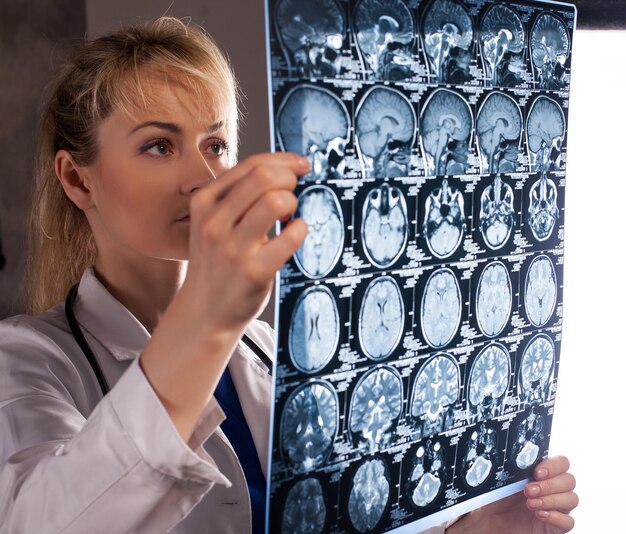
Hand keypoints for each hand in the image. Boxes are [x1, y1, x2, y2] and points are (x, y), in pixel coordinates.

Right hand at [141, 152, 308, 440]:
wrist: (205, 311)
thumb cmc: (217, 261)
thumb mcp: (214, 221)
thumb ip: (239, 194)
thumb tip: (286, 167)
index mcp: (204, 202)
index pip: (251, 165)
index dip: (284, 160)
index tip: (301, 165)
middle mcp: (214, 222)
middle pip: (264, 177)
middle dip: (289, 179)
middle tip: (293, 194)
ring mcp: (232, 248)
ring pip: (276, 201)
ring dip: (293, 203)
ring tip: (289, 216)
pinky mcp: (253, 271)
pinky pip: (290, 237)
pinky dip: (300, 229)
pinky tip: (294, 234)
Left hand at [448, 456, 577, 533]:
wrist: (489, 524)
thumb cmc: (494, 501)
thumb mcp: (499, 481)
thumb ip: (511, 469)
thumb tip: (514, 459)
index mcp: (540, 474)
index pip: (561, 462)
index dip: (553, 465)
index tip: (536, 472)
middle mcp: (551, 489)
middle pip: (569, 480)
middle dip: (550, 484)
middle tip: (529, 490)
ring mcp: (555, 508)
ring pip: (572, 499)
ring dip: (552, 500)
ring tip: (530, 503)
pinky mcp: (555, 527)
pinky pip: (569, 522)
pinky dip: (556, 517)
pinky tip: (539, 515)